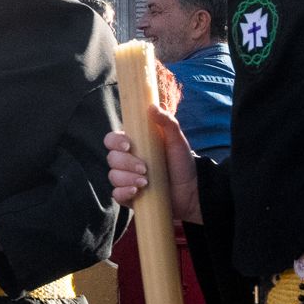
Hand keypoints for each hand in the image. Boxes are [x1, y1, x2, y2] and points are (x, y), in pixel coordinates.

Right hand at [105, 106, 200, 221]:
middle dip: (127, 163)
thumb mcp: (177, 141)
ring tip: (146, 182)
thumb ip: (167, 122)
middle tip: (145, 168)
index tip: (128, 146)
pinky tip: (136, 191)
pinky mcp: (128, 196)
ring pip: (113, 176)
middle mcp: (126, 162)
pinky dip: (124, 192)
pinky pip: (116, 194)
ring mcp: (126, 179)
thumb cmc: (182, 164)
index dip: (115, 142)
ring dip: (127, 178)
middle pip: (111, 158)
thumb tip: (152, 106)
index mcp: (134, 145)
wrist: (191, 192)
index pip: (111, 140)